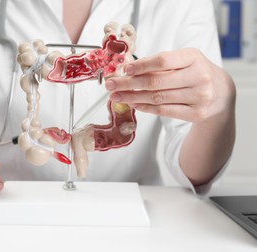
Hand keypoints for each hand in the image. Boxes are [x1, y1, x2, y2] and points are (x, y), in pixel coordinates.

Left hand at [105, 48, 235, 122]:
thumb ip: (160, 63)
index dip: (141, 66)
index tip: (124, 70)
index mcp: (193, 58)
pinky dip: (145, 107)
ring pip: (157, 98)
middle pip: (156, 82)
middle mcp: (199, 76)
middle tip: (110, 85)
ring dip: (133, 97)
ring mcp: (199, 97)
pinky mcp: (196, 113)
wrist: (220, 93)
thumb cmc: (194, 72)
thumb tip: (128, 70)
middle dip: (128, 84)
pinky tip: (133, 103)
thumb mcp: (183, 61)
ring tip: (116, 96)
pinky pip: (163, 111)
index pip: (163, 61)